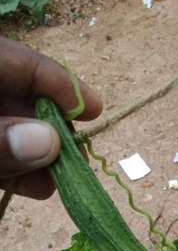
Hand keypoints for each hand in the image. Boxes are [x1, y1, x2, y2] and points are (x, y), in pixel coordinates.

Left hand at [0, 37, 101, 199]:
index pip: (23, 62)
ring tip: (62, 182)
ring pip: (10, 127)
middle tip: (79, 158)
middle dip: (51, 129)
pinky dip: (14, 167)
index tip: (94, 111)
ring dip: (38, 155)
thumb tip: (48, 142)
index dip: (61, 85)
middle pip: (20, 97)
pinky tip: (37, 188)